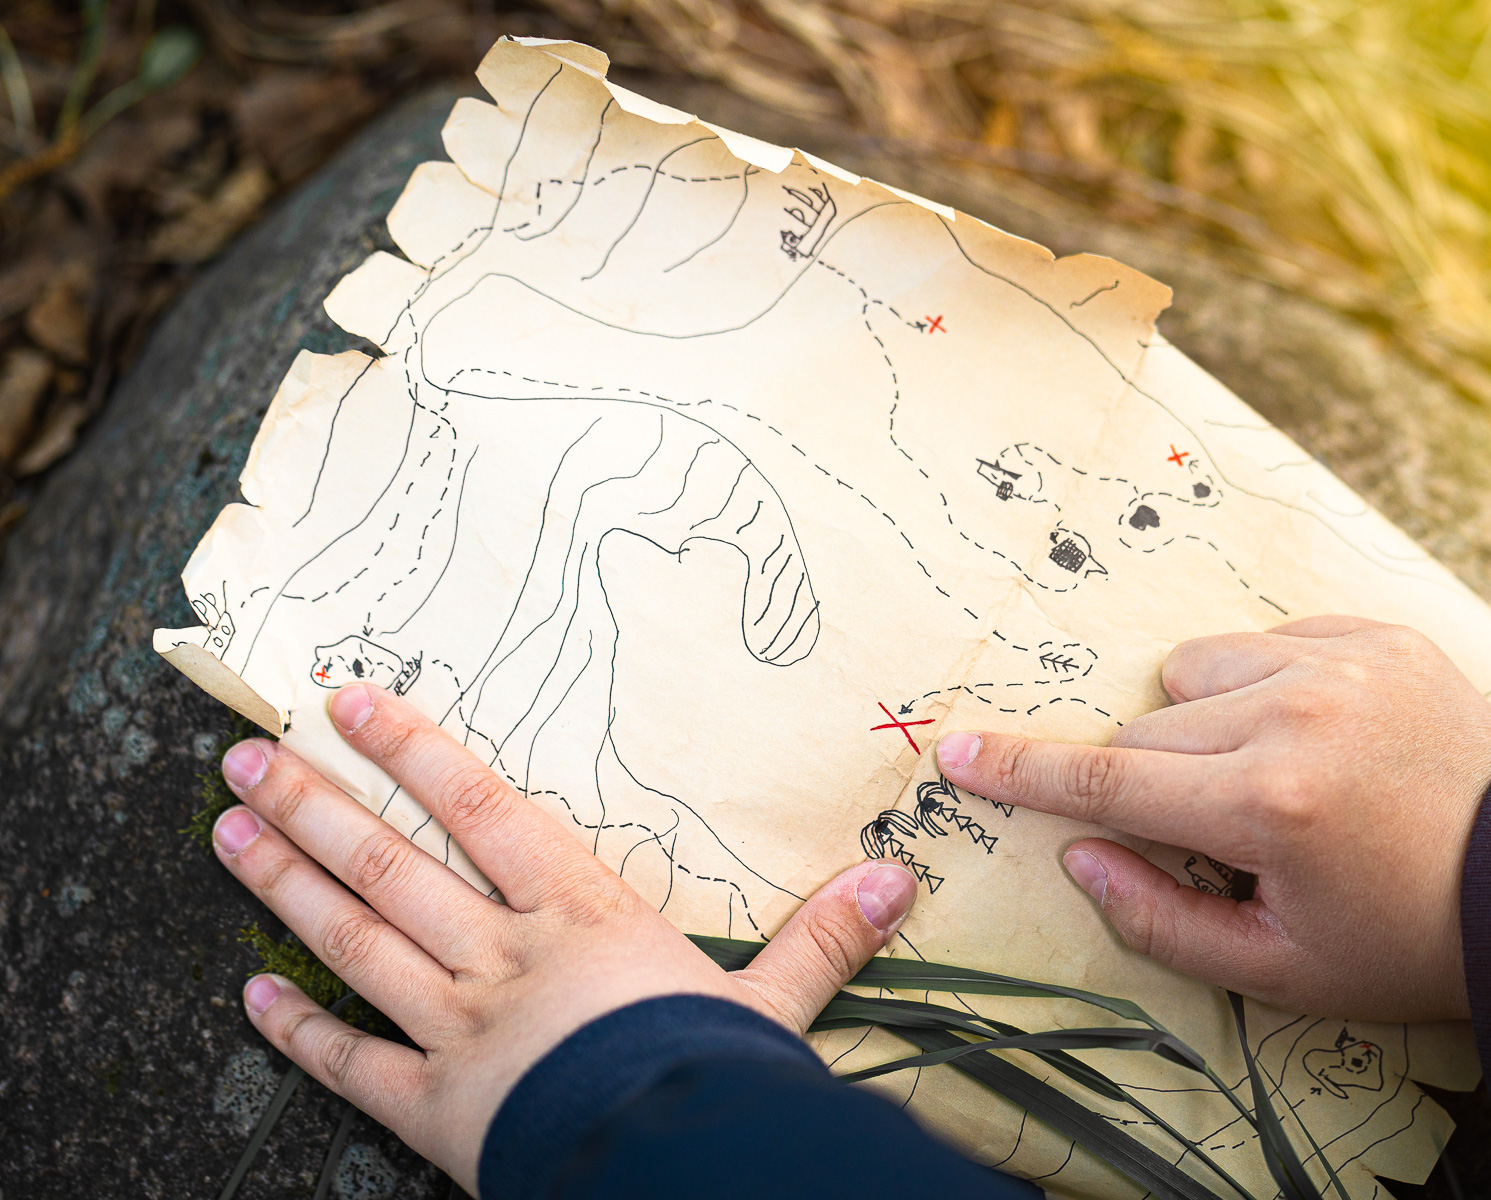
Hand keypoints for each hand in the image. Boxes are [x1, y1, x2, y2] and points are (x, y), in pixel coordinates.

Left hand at [211, 684, 916, 1193]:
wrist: (669, 1166)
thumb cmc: (714, 1077)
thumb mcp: (780, 1003)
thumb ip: (822, 938)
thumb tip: (896, 879)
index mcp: (577, 914)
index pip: (480, 809)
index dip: (412, 751)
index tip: (350, 703)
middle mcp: (501, 956)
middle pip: (390, 865)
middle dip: (313, 803)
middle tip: (245, 755)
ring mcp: (455, 1029)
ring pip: (354, 941)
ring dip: (286, 884)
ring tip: (227, 832)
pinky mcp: (431, 1107)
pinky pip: (350, 1062)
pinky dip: (299, 1030)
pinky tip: (250, 999)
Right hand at [935, 616, 1490, 1022]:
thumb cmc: (1404, 940)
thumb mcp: (1277, 968)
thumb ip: (1158, 918)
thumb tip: (1079, 856)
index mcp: (1268, 804)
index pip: (1108, 779)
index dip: (1023, 771)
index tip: (955, 749)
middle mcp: (1297, 714)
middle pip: (1149, 726)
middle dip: (1156, 778)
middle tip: (1223, 831)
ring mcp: (1342, 662)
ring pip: (1198, 668)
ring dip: (1204, 719)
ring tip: (1272, 773)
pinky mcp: (1379, 634)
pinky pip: (1269, 638)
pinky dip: (1266, 684)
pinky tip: (1321, 736)